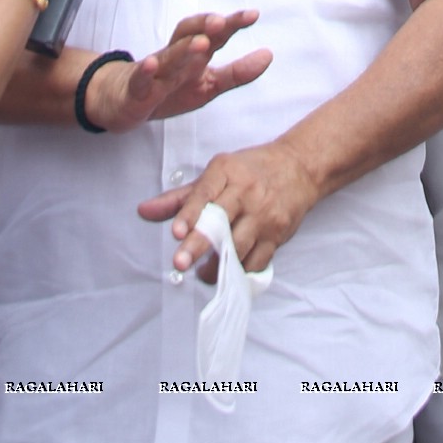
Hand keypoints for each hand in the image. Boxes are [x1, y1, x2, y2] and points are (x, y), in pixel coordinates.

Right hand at [90, 10, 271, 131]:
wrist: (124, 101)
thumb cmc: (169, 89)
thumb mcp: (208, 84)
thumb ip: (237, 73)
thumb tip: (268, 55)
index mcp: (193, 54)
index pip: (213, 33)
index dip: (231, 23)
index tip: (252, 15)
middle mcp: (175, 56)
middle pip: (189, 35)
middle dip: (205, 26)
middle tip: (223, 23)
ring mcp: (155, 72)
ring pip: (168, 56)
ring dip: (183, 49)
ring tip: (201, 43)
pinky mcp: (136, 91)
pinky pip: (140, 80)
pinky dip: (144, 71)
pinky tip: (150, 64)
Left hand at [138, 133, 315, 279]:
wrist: (299, 168)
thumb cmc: (251, 170)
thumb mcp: (216, 174)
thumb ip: (179, 198)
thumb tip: (143, 211)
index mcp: (227, 172)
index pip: (205, 193)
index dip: (190, 214)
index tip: (176, 233)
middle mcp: (246, 191)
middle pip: (221, 222)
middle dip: (199, 244)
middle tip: (180, 263)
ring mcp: (264, 214)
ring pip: (238, 247)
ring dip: (218, 266)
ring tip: (202, 273)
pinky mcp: (277, 234)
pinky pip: (256, 261)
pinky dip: (240, 272)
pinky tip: (229, 274)